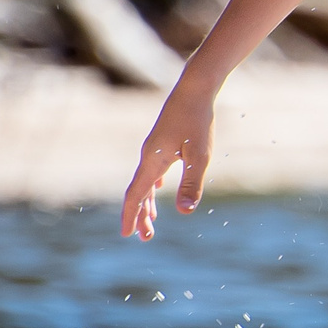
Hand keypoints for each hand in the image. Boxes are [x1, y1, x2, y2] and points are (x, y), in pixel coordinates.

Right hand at [121, 93, 215, 240]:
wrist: (194, 89)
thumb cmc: (197, 121)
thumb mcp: (199, 156)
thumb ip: (192, 184)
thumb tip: (185, 213)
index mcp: (152, 162)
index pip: (136, 195)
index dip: (131, 216)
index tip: (128, 234)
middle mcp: (148, 156)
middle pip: (139, 192)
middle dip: (140, 216)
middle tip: (145, 238)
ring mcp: (154, 148)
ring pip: (146, 181)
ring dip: (148, 202)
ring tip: (152, 221)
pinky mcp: (163, 142)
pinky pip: (153, 170)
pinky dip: (153, 185)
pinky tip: (158, 188)